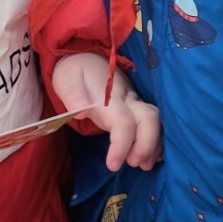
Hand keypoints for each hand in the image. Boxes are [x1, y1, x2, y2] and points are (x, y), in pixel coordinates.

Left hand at [52, 52, 161, 170]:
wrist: (85, 56)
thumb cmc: (74, 72)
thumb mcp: (66, 80)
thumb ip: (73, 96)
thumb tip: (80, 112)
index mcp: (109, 95)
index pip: (123, 121)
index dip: (122, 144)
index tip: (113, 165)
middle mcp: (127, 98)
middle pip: (149, 119)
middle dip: (147, 144)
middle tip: (135, 164)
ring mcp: (134, 102)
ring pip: (155, 122)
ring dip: (154, 144)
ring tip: (145, 165)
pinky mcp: (136, 107)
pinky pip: (153, 123)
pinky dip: (156, 140)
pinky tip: (151, 156)